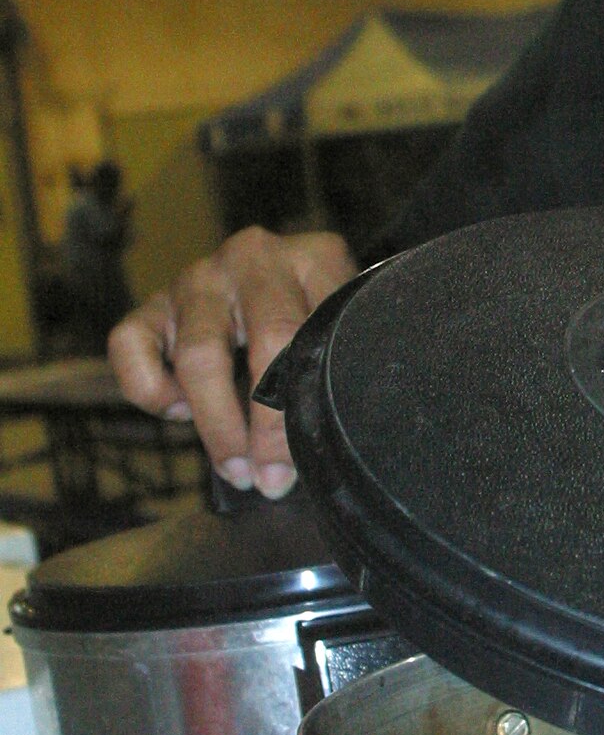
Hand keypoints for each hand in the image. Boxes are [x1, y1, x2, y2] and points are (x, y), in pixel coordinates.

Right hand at [109, 228, 356, 495]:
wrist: (281, 280)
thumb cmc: (317, 317)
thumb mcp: (342, 325)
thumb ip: (340, 360)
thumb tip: (326, 441)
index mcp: (314, 257)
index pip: (314, 331)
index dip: (303, 404)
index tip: (304, 454)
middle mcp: (253, 258)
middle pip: (265, 342)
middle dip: (266, 425)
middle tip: (271, 477)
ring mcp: (199, 277)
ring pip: (198, 355)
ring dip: (217, 425)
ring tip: (237, 467)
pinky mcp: (153, 302)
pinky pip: (129, 346)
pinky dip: (151, 390)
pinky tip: (182, 411)